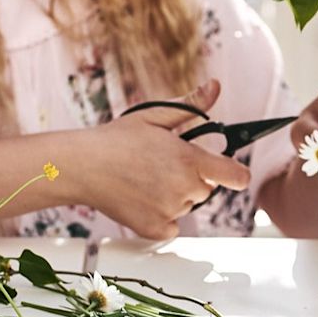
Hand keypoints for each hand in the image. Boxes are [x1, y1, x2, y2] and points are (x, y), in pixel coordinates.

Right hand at [80, 79, 249, 238]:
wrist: (81, 166)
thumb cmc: (116, 138)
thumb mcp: (156, 115)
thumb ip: (191, 105)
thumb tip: (215, 87)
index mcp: (189, 160)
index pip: (236, 176)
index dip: (236, 173)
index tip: (230, 171)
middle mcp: (183, 188)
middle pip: (207, 188)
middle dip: (194, 177)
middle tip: (164, 165)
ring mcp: (168, 211)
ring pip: (187, 205)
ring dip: (176, 195)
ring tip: (147, 178)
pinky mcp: (153, 229)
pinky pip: (172, 225)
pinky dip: (162, 216)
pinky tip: (142, 198)